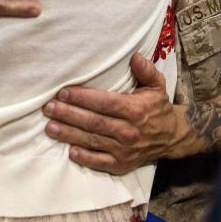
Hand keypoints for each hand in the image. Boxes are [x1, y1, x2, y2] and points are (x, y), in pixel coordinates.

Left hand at [43, 52, 178, 174]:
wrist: (171, 137)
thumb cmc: (158, 108)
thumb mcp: (157, 85)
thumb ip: (146, 70)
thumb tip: (134, 56)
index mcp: (135, 110)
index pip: (104, 103)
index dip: (82, 98)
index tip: (63, 93)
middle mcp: (128, 131)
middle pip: (93, 122)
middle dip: (68, 114)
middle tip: (49, 108)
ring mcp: (124, 150)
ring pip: (91, 141)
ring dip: (68, 134)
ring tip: (49, 127)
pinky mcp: (121, 165)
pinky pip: (99, 162)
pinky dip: (83, 157)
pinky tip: (69, 150)